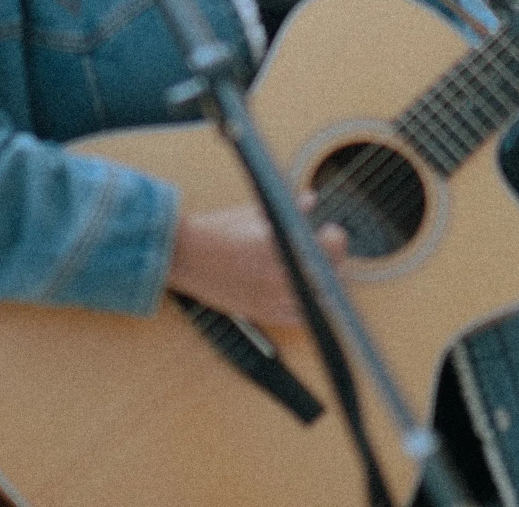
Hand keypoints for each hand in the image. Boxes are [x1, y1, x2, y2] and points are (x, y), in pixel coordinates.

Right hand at [167, 198, 348, 327]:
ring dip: (325, 284)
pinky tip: (307, 293)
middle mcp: (275, 275)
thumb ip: (288, 209)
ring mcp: (269, 298)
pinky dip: (309, 307)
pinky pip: (297, 318)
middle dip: (334, 260)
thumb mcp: (253, 212)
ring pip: (318, 300)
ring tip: (320, 270)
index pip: (324, 248)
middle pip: (327, 276)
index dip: (335, 239)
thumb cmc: (216, 230)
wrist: (183, 257)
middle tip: (329, 249)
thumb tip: (310, 199)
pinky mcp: (261, 312)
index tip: (330, 230)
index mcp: (276, 245)